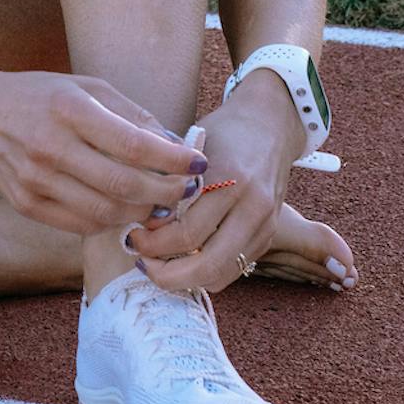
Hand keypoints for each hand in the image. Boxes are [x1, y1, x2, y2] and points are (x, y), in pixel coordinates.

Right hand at [0, 70, 204, 236]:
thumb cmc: (40, 96)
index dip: (174, 160)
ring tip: (159, 202)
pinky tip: (125, 209)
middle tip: (186, 190)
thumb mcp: (86, 87)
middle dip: (165, 192)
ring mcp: (34, 181)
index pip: (134, 145)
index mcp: (68, 109)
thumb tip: (176, 146)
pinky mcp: (26, 205)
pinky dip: (111, 221)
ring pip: (105, 213)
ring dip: (141, 213)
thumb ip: (132, 115)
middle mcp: (49, 147)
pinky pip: (81, 225)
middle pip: (124, 185)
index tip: (198, 164)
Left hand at [127, 69, 303, 291]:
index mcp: (231, 179)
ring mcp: (265, 225)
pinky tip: (183, 259)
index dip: (153, 243)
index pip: (187, 233)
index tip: (132, 235)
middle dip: (165, 273)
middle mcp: (253, 207)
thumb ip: (170, 184)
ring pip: (220, 275)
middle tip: (140, 260)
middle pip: (207, 264)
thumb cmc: (223, 132)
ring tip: (158, 263)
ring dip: (184, 278)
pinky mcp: (269, 237)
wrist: (271, 125)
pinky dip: (204, 273)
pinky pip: (232, 270)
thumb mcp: (190, 147)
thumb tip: (138, 222)